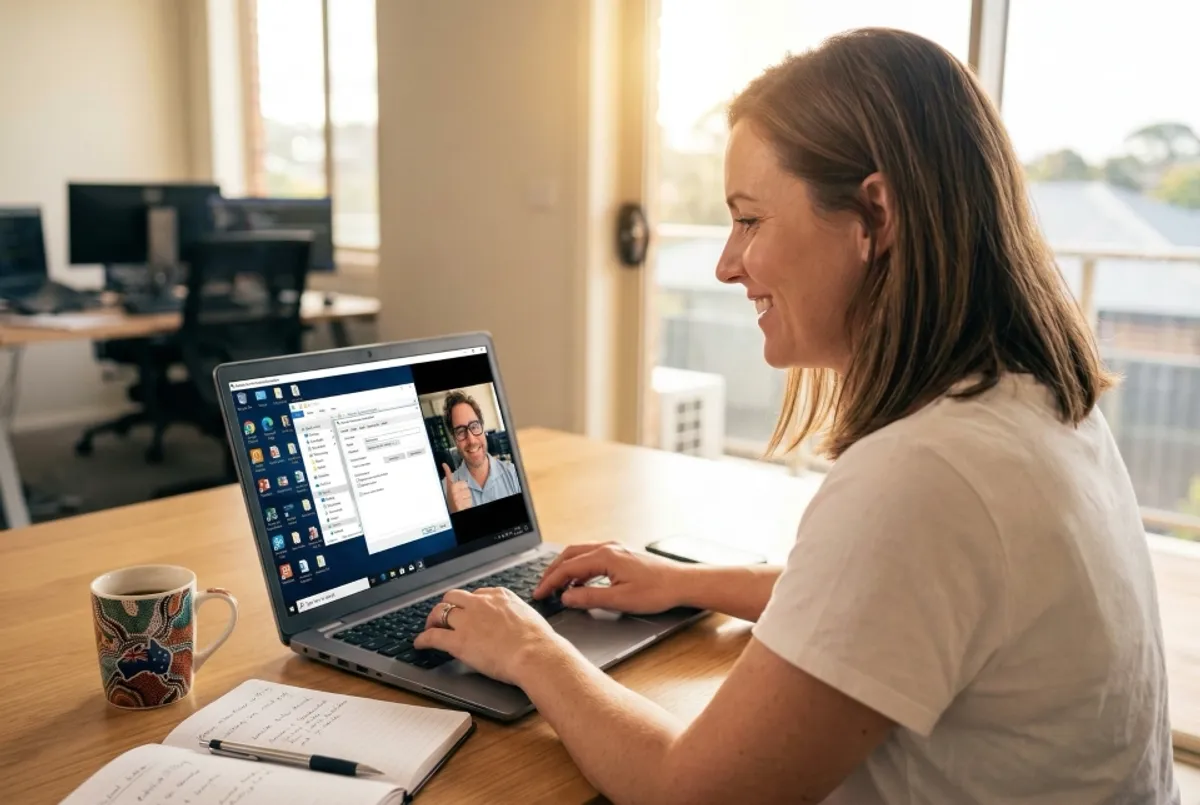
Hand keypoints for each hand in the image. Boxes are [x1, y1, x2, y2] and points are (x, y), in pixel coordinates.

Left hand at [414, 588, 569, 685]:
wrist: (536, 654)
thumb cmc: (539, 641)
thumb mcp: (529, 617)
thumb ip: (517, 615)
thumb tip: (516, 622)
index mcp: (499, 596)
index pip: (477, 594)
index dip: (468, 603)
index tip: (467, 610)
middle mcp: (480, 604)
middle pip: (454, 597)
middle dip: (447, 605)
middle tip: (444, 616)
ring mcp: (467, 621)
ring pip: (440, 612)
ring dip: (433, 619)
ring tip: (430, 627)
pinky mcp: (458, 641)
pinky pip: (433, 636)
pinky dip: (423, 639)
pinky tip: (420, 643)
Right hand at [442, 463, 472, 512]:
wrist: (456, 513)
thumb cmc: (454, 504)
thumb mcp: (451, 494)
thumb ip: (452, 485)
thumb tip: (453, 477)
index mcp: (449, 490)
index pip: (448, 477)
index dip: (446, 470)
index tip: (444, 465)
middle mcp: (451, 493)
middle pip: (464, 483)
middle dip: (464, 489)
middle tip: (459, 497)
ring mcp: (456, 497)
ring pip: (468, 491)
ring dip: (466, 496)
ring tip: (461, 501)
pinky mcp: (460, 502)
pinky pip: (469, 497)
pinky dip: (468, 502)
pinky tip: (463, 505)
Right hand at [533, 542, 690, 614]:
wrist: (681, 582)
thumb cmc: (656, 591)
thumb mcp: (620, 600)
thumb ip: (589, 597)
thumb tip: (566, 597)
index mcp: (605, 556)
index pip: (568, 567)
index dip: (550, 581)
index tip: (539, 594)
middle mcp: (607, 547)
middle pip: (569, 555)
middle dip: (552, 571)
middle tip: (541, 588)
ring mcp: (614, 548)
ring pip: (579, 553)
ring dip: (565, 568)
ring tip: (555, 586)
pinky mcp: (620, 554)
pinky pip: (591, 556)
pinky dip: (578, 568)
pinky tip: (579, 582)